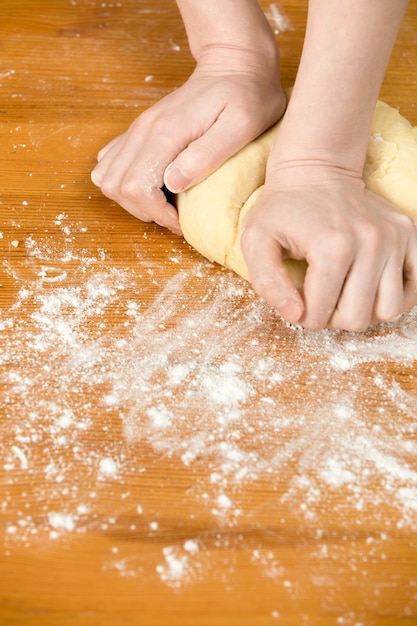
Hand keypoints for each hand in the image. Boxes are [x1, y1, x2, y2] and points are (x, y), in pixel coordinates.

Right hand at [91, 48, 284, 234]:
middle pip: (116, 186)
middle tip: (174, 215)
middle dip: (144, 211)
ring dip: (130, 199)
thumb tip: (173, 183)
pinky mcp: (140, 129)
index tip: (181, 220)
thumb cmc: (247, 95)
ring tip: (163, 203)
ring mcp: (139, 128)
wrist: (235, 63)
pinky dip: (123, 182)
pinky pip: (110, 161)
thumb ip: (206, 155)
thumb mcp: (241, 126)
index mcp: (167, 133)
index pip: (137, 187)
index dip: (156, 213)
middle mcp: (145, 129)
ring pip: (107, 177)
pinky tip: (152, 185)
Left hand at [240, 173, 416, 330]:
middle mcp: (370, 243)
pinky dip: (393, 297)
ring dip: (363, 311)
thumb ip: (268, 283)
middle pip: (357, 319)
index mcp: (331, 248)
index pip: (319, 315)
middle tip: (319, 298)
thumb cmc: (282, 208)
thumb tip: (296, 315)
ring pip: (388, 310)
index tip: (296, 299)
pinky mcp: (408, 234)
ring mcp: (393, 238)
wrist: (315, 169)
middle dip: (332, 318)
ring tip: (344, 294)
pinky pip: (414, 289)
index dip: (302, 316)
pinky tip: (369, 288)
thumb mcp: (256, 242)